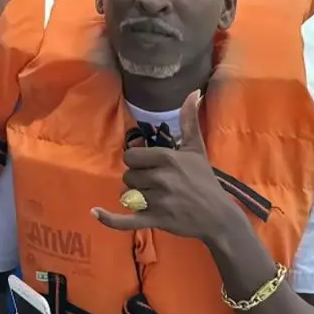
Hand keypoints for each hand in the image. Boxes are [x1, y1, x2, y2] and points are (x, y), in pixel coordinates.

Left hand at [92, 91, 239, 242]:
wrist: (217, 216)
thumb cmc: (205, 181)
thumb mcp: (196, 149)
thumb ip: (189, 120)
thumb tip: (192, 93)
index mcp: (167, 158)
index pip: (131, 156)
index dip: (137, 162)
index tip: (149, 166)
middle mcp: (160, 178)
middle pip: (128, 176)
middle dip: (137, 180)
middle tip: (155, 184)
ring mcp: (157, 200)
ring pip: (127, 195)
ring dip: (134, 197)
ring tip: (153, 198)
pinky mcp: (155, 220)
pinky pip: (125, 220)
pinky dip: (109, 218)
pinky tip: (95, 212)